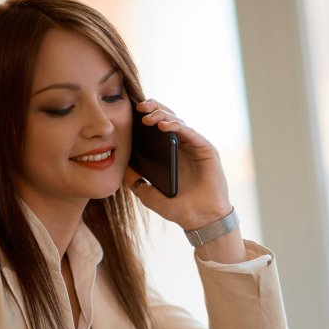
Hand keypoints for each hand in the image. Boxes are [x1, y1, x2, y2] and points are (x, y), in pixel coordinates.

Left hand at [124, 99, 232, 230]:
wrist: (200, 220)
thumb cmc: (178, 208)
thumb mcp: (148, 194)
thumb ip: (135, 180)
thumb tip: (121, 166)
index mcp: (169, 154)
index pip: (157, 129)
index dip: (145, 118)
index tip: (129, 113)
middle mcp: (182, 147)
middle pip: (167, 119)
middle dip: (153, 109)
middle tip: (139, 108)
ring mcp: (194, 147)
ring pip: (177, 122)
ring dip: (162, 116)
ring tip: (147, 118)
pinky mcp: (206, 149)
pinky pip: (189, 132)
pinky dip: (175, 126)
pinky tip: (162, 126)